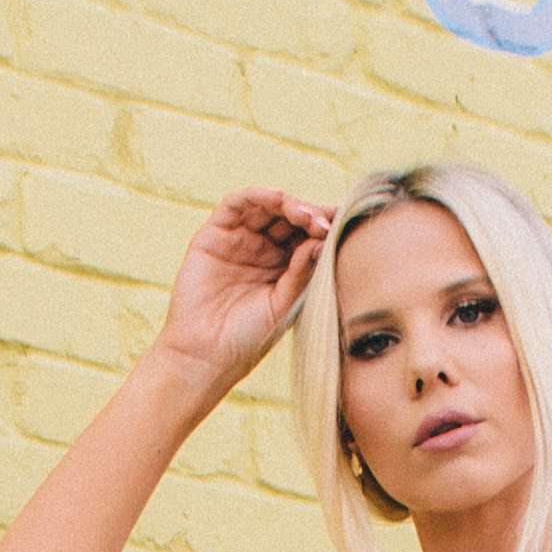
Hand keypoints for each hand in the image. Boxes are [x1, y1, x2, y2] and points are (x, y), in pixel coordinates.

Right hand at [151, 189, 333, 409]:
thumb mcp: (285, 304)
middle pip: (289, 216)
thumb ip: (302, 271)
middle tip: (325, 223)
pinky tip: (278, 201)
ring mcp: (238, 239)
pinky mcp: (213, 234)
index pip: (306, 235)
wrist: (207, 355)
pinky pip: (235, 203)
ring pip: (265, 205)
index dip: (324, 226)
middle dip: (310, 214)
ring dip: (288, 203)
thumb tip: (323, 238)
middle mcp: (261, 248)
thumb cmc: (249, 338)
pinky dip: (258, 196)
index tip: (344, 225)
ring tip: (306, 216)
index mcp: (283, 265)